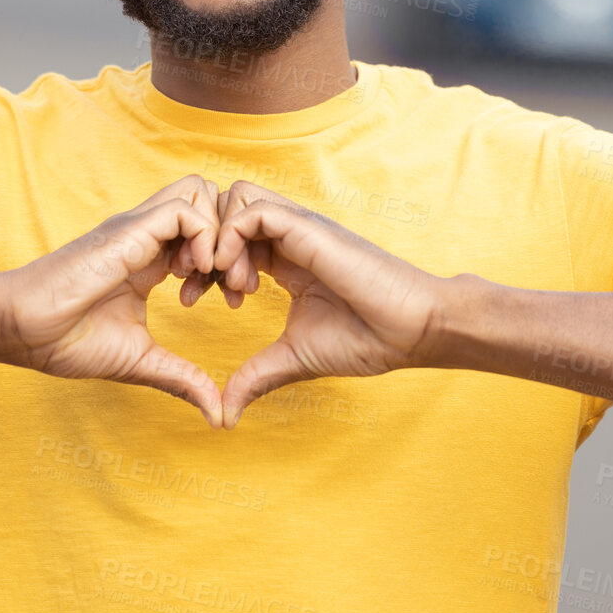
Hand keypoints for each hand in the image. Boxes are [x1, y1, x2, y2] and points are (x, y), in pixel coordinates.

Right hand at [0, 176, 229, 426]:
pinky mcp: (129, 230)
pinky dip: (203, 237)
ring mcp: (138, 228)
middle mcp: (146, 235)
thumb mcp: (140, 360)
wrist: (21, 329)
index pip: (205, 232)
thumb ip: (181, 378)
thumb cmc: (65, 341)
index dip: (228, 262)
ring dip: (220, 234)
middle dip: (233, 238)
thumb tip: (217, 414)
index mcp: (149, 258)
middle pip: (209, 199)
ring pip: (201, 192)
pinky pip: (186, 208)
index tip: (228, 301)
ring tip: (209, 279)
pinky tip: (191, 275)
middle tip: (230, 287)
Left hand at [205, 181, 451, 427]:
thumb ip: (256, 376)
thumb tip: (223, 414)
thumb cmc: (366, 340)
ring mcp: (299, 228)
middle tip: (199, 290)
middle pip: (225, 209)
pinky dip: (232, 239)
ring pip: (235, 198)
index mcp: (286, 259)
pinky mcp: (308, 228)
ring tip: (227, 286)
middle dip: (200, 245)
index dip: (204, 264)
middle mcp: (289, 236)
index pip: (228, 237)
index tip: (198, 300)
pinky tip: (240, 281)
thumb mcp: (294, 358)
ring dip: (217, 240)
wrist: (413, 331)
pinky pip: (252, 210)